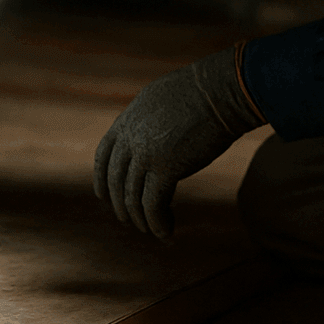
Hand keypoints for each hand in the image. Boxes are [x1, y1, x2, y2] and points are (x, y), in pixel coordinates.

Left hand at [93, 47, 264, 239]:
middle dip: (120, 205)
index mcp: (129, 118)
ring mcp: (145, 152)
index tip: (103, 196)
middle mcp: (131, 136)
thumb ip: (152, 118)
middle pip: (115, 180)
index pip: (103, 154)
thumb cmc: (205, 91)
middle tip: (130, 220)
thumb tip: (154, 134)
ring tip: (152, 230)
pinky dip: (157, 223)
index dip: (101, 178)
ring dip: (141, 219)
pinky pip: (153, 205)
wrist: (223, 90)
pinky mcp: (166, 168)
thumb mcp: (164, 99)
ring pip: (132, 197)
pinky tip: (167, 232)